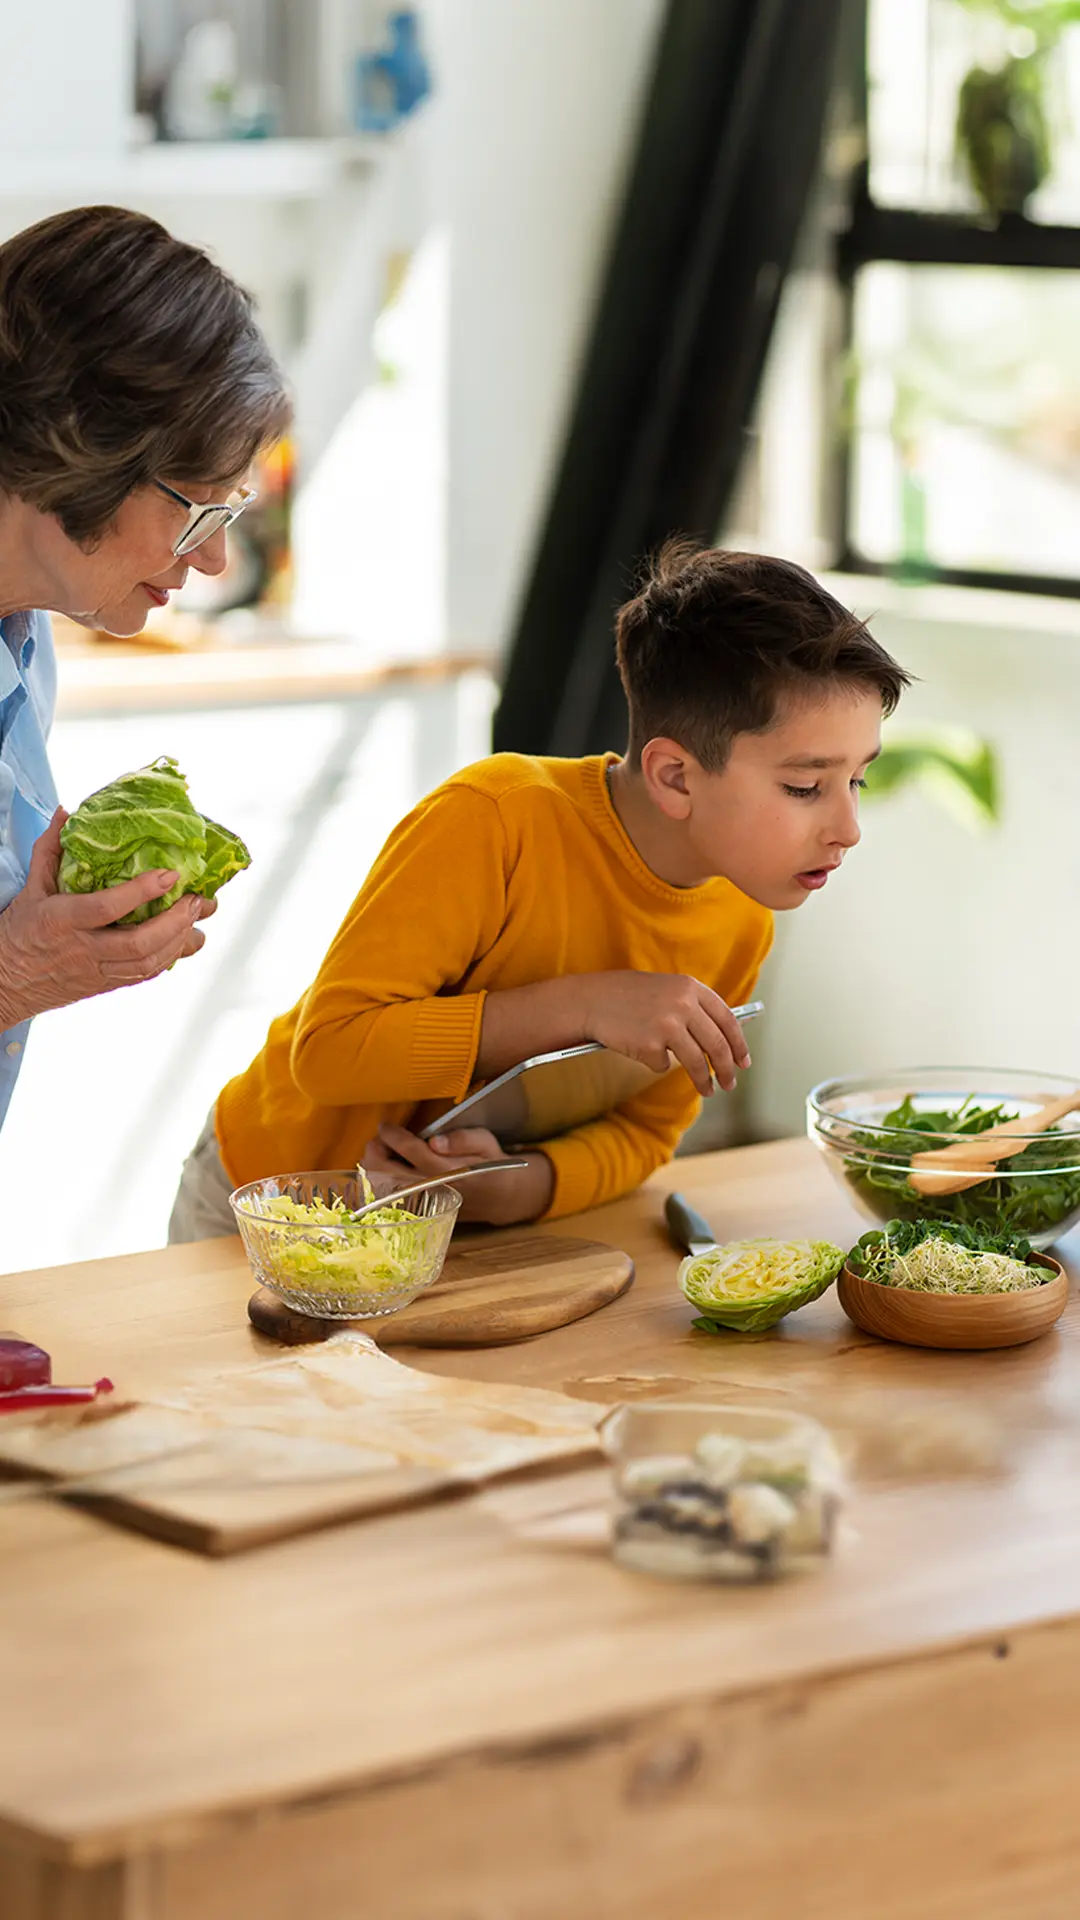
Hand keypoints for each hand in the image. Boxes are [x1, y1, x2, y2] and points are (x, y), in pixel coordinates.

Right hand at [0, 808, 216, 1027]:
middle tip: (195, 900)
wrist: (6, 983)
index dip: (141, 891)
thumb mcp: (30, 889)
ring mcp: (96, 971)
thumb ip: (50, 850)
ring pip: (146, 963)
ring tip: (196, 918)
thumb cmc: (18, 933)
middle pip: (137, 943)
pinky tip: (184, 941)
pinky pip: (144, 976)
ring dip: (179, 941)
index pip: (106, 907)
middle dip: (174, 921)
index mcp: (61, 920)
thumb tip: (66, 813)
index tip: (170, 874)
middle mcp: (82, 949)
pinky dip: (169, 958)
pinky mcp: (105, 985)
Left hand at [363, 1123, 553, 1224]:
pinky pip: (384, 1196)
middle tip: (381, 1138)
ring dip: (374, 1165)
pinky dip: (378, 1180)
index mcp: (445, 1170)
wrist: (497, 1197)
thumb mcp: (485, 1142)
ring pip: (379, 1186)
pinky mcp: (415, 1209)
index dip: (391, 1134)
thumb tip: (435, 1141)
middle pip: (384, 1171)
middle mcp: (428, 1188)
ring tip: (383, 1151)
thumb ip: (462, 1139)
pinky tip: (386, 1168)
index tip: (385, 1125)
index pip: (408, 1150)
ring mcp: (419, 1201)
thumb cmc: (489, 1165)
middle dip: (375, 1149)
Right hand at [579, 970, 750, 1096]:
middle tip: (730, 1083)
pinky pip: (662, 1065)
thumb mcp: (666, 990)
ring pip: (696, 1062)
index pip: (727, 1020)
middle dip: (727, 1069)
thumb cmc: (628, 997)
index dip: (739, 1044)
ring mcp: (667, 1025)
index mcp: (690, 988)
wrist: (591, 1000)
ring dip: (704, 1081)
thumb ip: (693, 1008)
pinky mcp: (650, 1045)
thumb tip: (722, 1040)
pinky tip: (641, 1049)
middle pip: (717, 1045)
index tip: (743, 1061)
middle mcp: (683, 1004)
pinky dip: (656, 1063)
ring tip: (708, 1091)